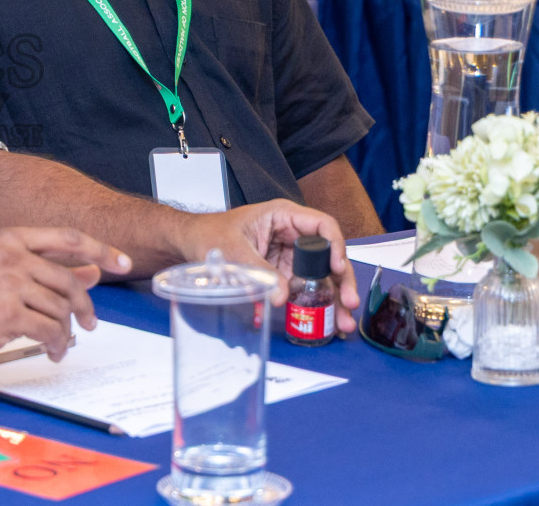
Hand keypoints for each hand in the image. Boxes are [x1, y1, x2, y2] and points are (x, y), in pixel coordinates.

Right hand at [0, 228, 130, 368]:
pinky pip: (49, 329)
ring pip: (61, 308)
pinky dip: (55, 344)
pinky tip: (49, 351)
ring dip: (65, 332)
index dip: (101, 249)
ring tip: (56, 343)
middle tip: (89, 323)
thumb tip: (92, 271)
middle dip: (85, 306)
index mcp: (9, 239)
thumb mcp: (2, 274)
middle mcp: (11, 254)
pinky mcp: (8, 313)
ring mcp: (9, 282)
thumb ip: (46, 271)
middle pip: (70, 279)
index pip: (68, 237)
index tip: (123, 262)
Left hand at [178, 201, 360, 332]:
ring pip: (322, 276)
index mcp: (283, 216)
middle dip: (341, 281)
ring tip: (343, 323)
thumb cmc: (209, 234)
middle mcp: (292, 235)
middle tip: (348, 304)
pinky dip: (318, 305)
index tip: (337, 268)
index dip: (335, 247)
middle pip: (329, 255)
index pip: (322, 226)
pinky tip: (328, 322)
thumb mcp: (234, 251)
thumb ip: (260, 272)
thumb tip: (282, 297)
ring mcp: (290, 255)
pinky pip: (307, 289)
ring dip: (334, 299)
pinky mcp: (285, 273)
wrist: (191, 244)